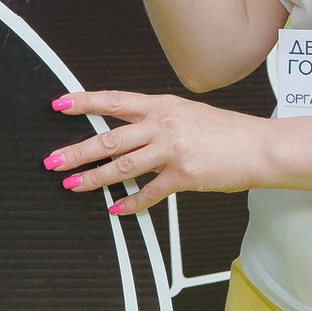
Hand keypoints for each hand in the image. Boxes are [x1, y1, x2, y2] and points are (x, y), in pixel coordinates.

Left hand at [44, 87, 271, 214]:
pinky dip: (130, 203)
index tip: (59, 105)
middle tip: (52, 161)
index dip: (84, 103)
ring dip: (93, 178)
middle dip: (76, 151)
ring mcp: (172, 150)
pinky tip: (115, 209)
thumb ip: (158, 118)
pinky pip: (149, 193)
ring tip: (72, 185)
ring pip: (122, 166)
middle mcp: (163, 125)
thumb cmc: (226, 131)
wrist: (259, 147)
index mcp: (162, 105)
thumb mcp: (187, 113)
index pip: (114, 101)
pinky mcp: (183, 176)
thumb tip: (128, 130)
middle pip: (109, 139)